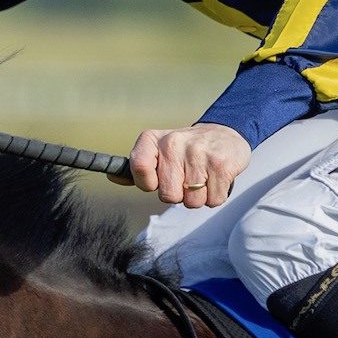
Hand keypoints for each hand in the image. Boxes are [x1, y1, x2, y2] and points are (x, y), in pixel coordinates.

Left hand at [122, 122, 252, 207]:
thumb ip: (139, 168)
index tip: (158, 180)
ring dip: (198, 197)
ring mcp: (199, 152)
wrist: (223, 135)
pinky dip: (215, 196)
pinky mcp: (221, 164)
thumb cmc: (184, 151)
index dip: (149, 183)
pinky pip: (213, 200)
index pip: (139, 168)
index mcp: (152, 139)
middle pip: (168, 196)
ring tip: (202, 177)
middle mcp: (174, 142)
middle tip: (186, 178)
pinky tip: (214, 178)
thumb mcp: (158, 152)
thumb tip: (113, 178)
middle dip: (179, 195)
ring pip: (192, 202)